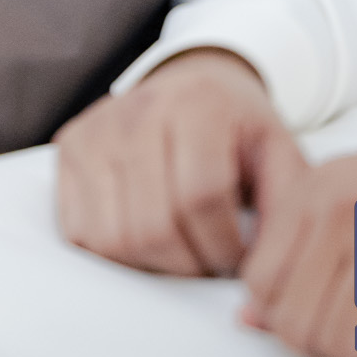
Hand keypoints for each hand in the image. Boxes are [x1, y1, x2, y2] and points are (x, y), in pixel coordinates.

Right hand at [54, 48, 306, 276]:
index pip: (200, 197)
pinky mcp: (69, 147)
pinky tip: (145, 240)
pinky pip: (81, 232)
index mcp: (197, 104)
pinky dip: (114, 254)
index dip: (223, 247)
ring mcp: (96, 128)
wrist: (193, 82)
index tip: (239, 259)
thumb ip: (286, 206)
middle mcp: (138, 109)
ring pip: (113, 236)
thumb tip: (267, 275)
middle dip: (189, 265)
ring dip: (151, 266)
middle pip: (153, 225)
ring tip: (181, 253)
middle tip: (209, 264)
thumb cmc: (237, 128)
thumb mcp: (279, 153)